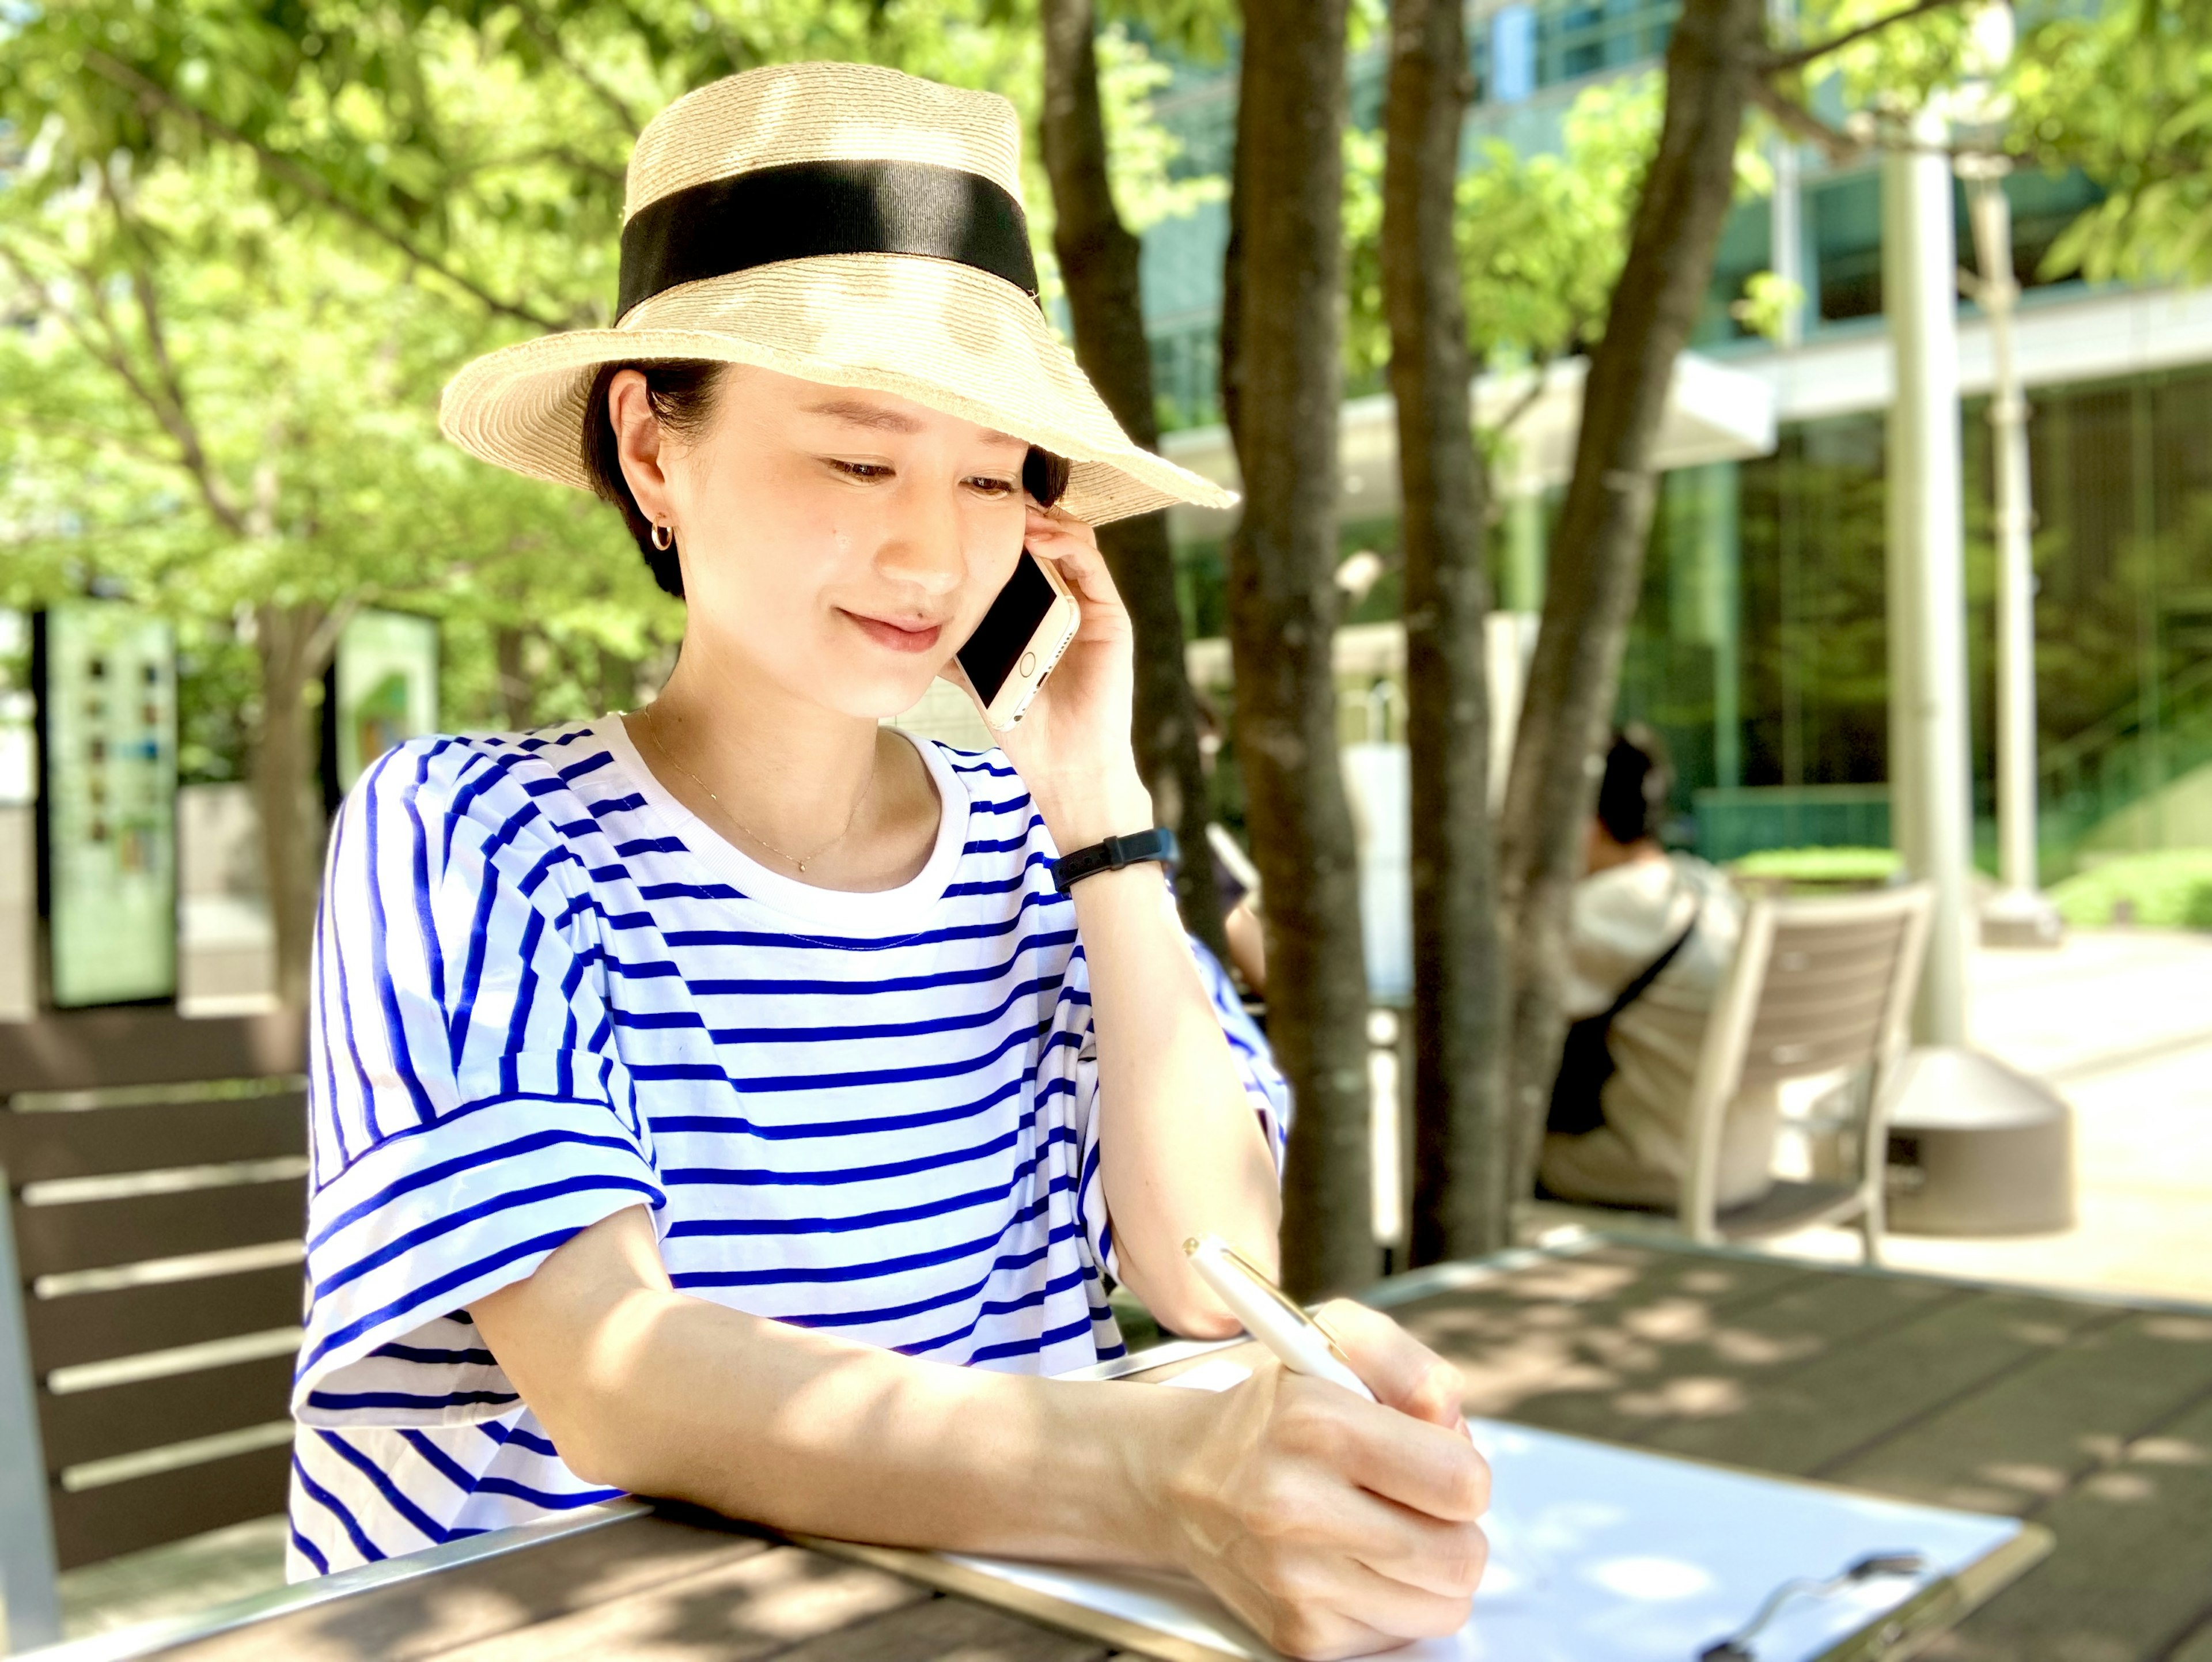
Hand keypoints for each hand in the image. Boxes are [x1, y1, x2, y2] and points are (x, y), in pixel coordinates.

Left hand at [947, 501, 1151, 850]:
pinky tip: (1036, 537)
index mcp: (1041, 608)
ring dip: (1042, 519)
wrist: (1065, 766)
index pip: (1025, 550)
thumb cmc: (1026, 723)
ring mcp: (1092, 605)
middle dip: (1019, 510)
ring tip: (1008, 510)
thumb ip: (955, 646)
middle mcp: (1069, 599)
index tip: (965, 506)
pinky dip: (1066, 543)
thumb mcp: (977, 675)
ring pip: (1073, 540)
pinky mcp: (1111, 617)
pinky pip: (1092, 565)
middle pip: (1049, 536)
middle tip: (982, 493)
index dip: (1001, 525)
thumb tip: (907, 628)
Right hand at [1152, 1302, 1489, 1659]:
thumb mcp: (1332, 1343)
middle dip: (1456, 1527)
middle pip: (1462, 1556)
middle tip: (1418, 1503)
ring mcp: (1295, 1581)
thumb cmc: (1273, 1411)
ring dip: (1431, 1571)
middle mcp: (1298, 1507)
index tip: (1434, 1461)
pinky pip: (1398, 1633)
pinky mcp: (1297, 1635)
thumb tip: (1452, 1421)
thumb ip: (1409, 1364)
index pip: (1463, 1483)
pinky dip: (1389, 1601)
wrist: (1180, 1480)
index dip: (1463, 1471)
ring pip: (1444, 1606)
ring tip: (1386, 1531)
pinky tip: (1351, 1561)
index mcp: (1316, 1424)